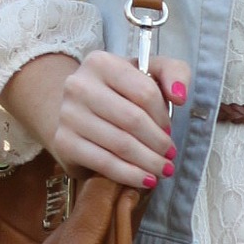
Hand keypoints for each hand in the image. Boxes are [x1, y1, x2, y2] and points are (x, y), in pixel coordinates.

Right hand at [0, 48, 190, 190]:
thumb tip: (180, 96)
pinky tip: (146, 180)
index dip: (163, 116)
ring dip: (148, 162)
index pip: (144, 92)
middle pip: (132, 120)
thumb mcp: (149, 72)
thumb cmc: (121, 92)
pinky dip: (130, 175)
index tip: (169, 130)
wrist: (78, 112)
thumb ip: (174, 72)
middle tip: (170, 155)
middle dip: (158, 142)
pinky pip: (104, 163)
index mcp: (101, 63)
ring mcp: (68, 115)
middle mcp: (79, 85)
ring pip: (120, 144)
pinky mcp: (64, 142)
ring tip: (163, 169)